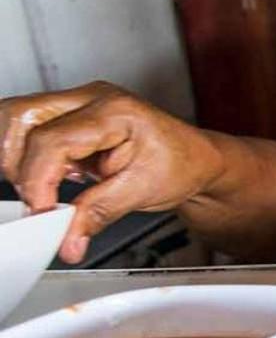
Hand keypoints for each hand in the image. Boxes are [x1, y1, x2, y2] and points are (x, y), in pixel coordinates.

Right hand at [0, 82, 227, 261]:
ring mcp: (76, 104)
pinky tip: (51, 178)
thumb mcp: (143, 192)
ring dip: (17, 160)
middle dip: (17, 164)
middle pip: (20, 117)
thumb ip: (97, 213)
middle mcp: (90, 98)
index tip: (42, 213)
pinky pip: (25, 130)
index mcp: (115, 111)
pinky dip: (25, 159)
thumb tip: (66, 239)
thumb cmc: (181, 165)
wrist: (195, 159)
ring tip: (45, 189)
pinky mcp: (67, 117)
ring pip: (16, 120)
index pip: (51, 139)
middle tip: (37, 200)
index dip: (37, 180)